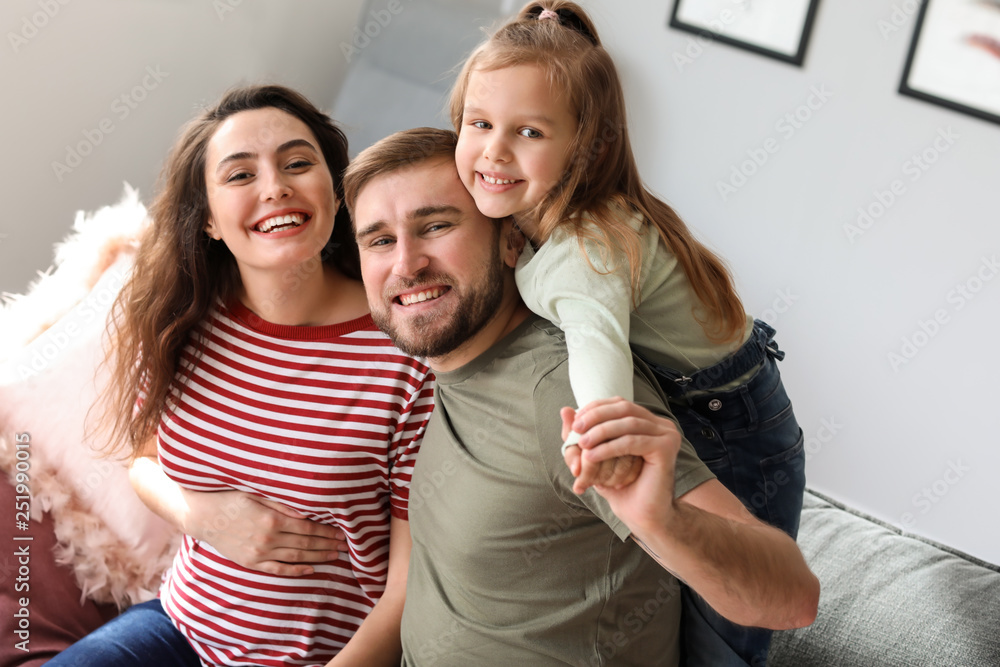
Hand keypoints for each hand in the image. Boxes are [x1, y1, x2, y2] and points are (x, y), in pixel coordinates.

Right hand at [184, 489, 347, 576]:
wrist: (203, 516)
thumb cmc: (231, 499)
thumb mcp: (257, 494)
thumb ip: (282, 504)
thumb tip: (306, 513)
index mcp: (271, 519)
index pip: (307, 527)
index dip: (326, 531)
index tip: (341, 531)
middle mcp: (267, 539)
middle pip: (305, 543)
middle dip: (327, 544)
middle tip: (344, 545)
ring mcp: (258, 553)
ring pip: (295, 558)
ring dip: (317, 557)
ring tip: (334, 556)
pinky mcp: (251, 563)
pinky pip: (277, 569)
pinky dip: (295, 570)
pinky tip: (311, 569)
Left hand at [561, 398, 681, 533]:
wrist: (641, 515)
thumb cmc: (620, 487)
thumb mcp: (595, 455)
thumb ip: (581, 433)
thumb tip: (564, 409)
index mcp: (648, 422)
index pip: (619, 403)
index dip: (596, 408)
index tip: (575, 421)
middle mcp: (661, 425)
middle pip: (624, 408)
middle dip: (596, 417)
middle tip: (576, 429)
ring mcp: (667, 435)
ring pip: (628, 423)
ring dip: (600, 432)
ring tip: (581, 444)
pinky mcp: (667, 448)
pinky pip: (632, 441)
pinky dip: (609, 447)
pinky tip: (592, 456)